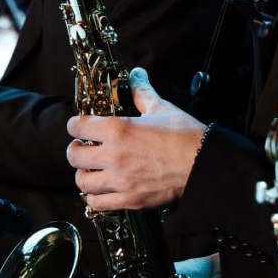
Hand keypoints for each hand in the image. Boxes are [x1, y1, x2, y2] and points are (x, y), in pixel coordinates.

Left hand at [66, 68, 204, 210]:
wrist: (203, 165)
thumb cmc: (184, 135)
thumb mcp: (160, 108)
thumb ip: (142, 92)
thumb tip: (137, 75)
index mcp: (118, 130)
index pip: (78, 126)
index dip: (75, 125)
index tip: (78, 126)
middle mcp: (113, 156)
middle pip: (74, 155)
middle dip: (75, 149)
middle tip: (82, 147)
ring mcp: (120, 180)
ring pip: (83, 181)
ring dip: (83, 174)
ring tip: (90, 170)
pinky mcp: (129, 200)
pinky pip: (98, 203)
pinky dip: (94, 196)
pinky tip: (101, 189)